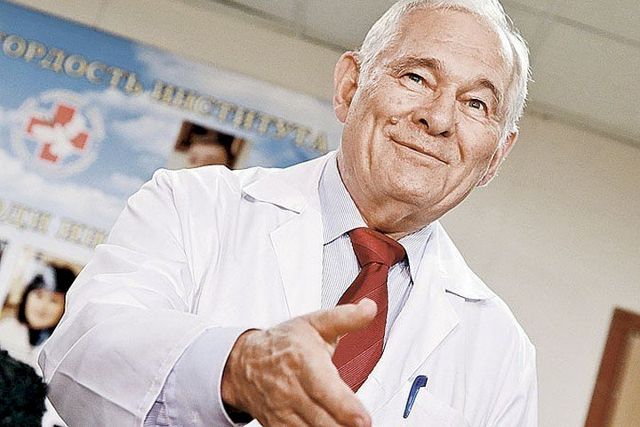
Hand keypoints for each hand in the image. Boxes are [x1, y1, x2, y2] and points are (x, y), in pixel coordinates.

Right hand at [221, 299, 376, 426]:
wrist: (244, 363)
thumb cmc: (283, 343)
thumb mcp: (315, 323)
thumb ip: (346, 318)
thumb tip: (370, 308)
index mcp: (302, 360)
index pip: (324, 389)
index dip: (345, 407)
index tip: (363, 419)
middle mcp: (290, 389)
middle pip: (322, 418)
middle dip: (345, 425)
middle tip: (362, 425)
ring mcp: (283, 411)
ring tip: (349, 425)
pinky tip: (331, 426)